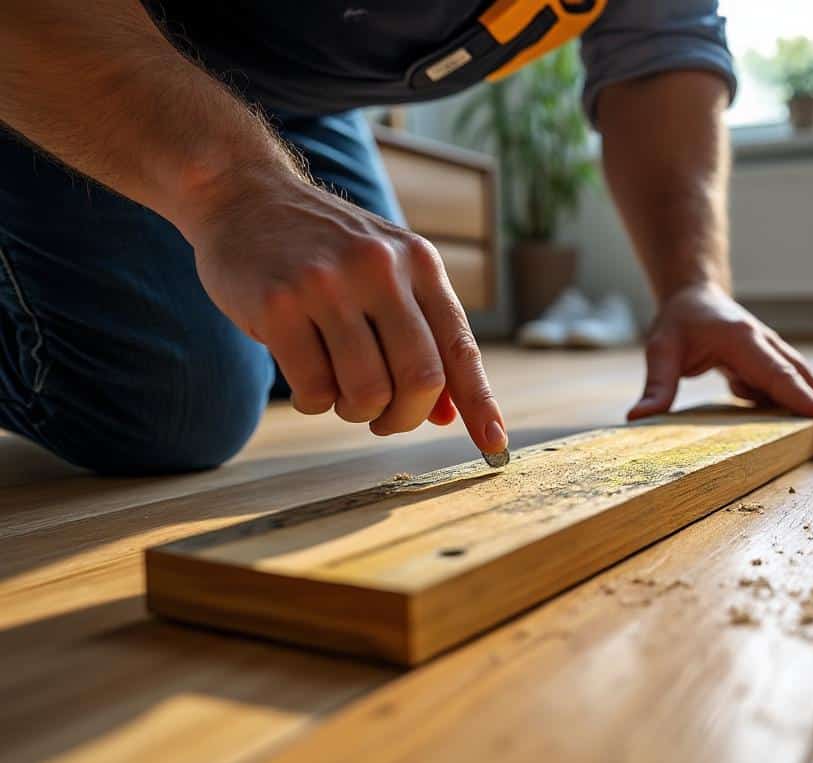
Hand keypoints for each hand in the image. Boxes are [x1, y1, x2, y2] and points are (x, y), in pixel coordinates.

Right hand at [187, 172, 507, 452]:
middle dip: (404, 416)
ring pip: (367, 391)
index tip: (495, 445)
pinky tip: (307, 379)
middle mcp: (381, 268)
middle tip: (384, 419)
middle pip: (420, 378)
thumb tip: (446, 414)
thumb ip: (422, 336)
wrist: (246, 195)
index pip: (461, 346)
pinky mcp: (277, 304)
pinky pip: (314, 389)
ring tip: (340, 389)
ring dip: (356, 411)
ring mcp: (327, 284)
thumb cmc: (325, 250)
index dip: (480, 403)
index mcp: (420, 263)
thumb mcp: (388, 274)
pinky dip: (315, 403)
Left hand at [628, 284, 812, 441]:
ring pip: (800, 378)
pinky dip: (802, 401)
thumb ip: (657, 384)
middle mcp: (764, 343)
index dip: (804, 398)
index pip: (778, 373)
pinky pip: (788, 383)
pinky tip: (809, 424)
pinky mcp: (768, 363)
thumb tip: (638, 418)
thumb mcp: (661, 349)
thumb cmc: (679, 321)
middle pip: (800, 376)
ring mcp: (769, 352)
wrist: (694, 295)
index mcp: (742, 339)